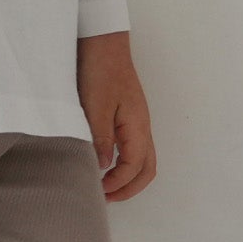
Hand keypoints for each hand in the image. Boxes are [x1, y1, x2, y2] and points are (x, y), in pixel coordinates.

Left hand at [76, 31, 156, 201]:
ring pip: (142, 159)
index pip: (136, 167)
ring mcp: (137, 121)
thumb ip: (100, 138)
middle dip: (129, 188)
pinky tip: (104, 163)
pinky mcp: (128, 116)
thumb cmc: (100, 70)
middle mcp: (142, 127)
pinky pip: (133, 148)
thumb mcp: (95, 106)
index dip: (119, 184)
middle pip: (147, 169)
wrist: (103, 42)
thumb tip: (103, 167)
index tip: (98, 191)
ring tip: (104, 186)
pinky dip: (123, 163)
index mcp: (138, 126)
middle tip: (105, 198)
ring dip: (127, 177)